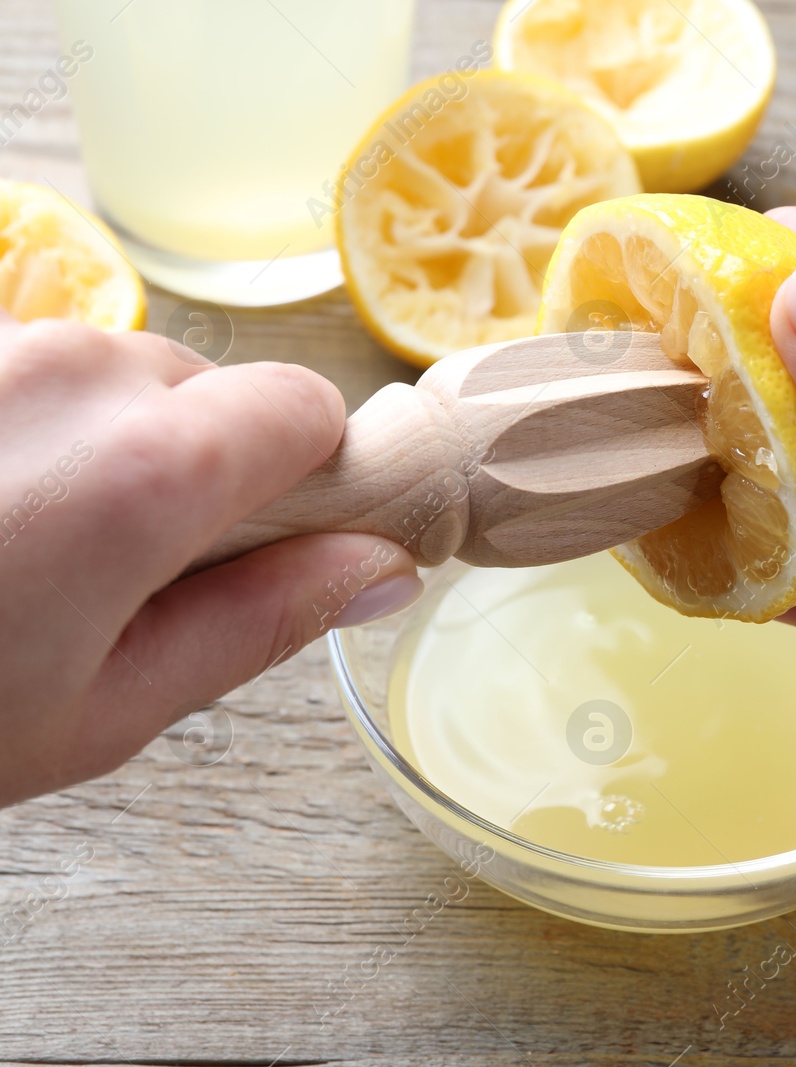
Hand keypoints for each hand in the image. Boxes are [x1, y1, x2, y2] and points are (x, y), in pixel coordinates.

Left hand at [0, 316, 416, 806]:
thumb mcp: (108, 706)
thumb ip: (265, 619)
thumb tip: (385, 565)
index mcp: (151, 466)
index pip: (309, 408)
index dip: (304, 479)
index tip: (260, 541)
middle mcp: (77, 369)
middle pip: (214, 391)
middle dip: (194, 466)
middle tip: (114, 570)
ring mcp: (0, 341)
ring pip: (120, 372)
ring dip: (105, 440)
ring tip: (22, 537)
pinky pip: (37, 366)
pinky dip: (30, 423)